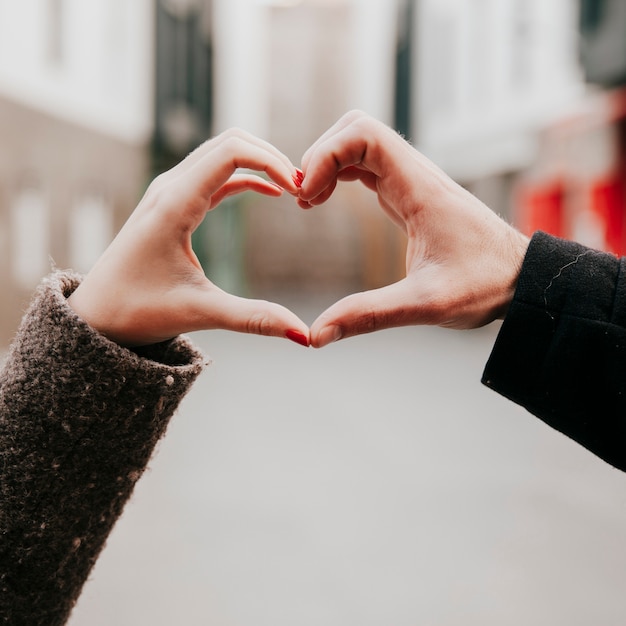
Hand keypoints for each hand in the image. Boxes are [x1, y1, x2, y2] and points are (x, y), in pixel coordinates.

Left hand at [68, 129, 309, 346]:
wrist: (95, 315)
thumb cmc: (137, 311)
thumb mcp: (200, 313)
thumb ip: (254, 319)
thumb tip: (304, 335)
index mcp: (174, 203)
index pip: (231, 152)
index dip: (271, 161)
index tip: (299, 189)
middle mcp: (170, 186)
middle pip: (229, 141)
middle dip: (271, 156)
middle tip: (304, 186)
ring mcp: (169, 192)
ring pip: (221, 153)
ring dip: (259, 162)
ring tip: (293, 188)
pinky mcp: (173, 204)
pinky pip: (215, 175)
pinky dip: (245, 176)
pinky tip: (269, 192)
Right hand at [298, 110, 529, 347]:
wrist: (522, 280)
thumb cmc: (486, 286)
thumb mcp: (426, 305)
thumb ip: (369, 316)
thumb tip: (316, 335)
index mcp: (419, 188)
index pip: (363, 134)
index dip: (326, 155)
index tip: (307, 196)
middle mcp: (415, 176)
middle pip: (355, 130)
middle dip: (321, 154)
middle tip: (304, 198)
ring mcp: (413, 183)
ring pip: (360, 145)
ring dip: (328, 163)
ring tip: (308, 201)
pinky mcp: (410, 197)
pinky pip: (368, 167)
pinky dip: (340, 175)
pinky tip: (326, 202)